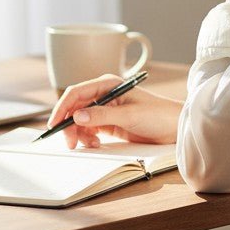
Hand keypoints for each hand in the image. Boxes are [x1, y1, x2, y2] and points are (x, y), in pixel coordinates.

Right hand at [46, 73, 183, 149]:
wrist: (174, 127)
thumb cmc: (157, 115)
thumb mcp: (129, 116)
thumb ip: (102, 116)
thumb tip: (77, 117)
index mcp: (109, 84)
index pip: (76, 93)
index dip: (62, 108)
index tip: (54, 125)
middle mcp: (105, 94)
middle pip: (75, 108)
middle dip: (69, 125)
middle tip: (71, 143)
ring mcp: (106, 109)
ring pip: (80, 121)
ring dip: (79, 134)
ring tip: (91, 144)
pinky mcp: (109, 123)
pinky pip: (89, 130)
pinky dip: (88, 138)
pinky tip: (97, 143)